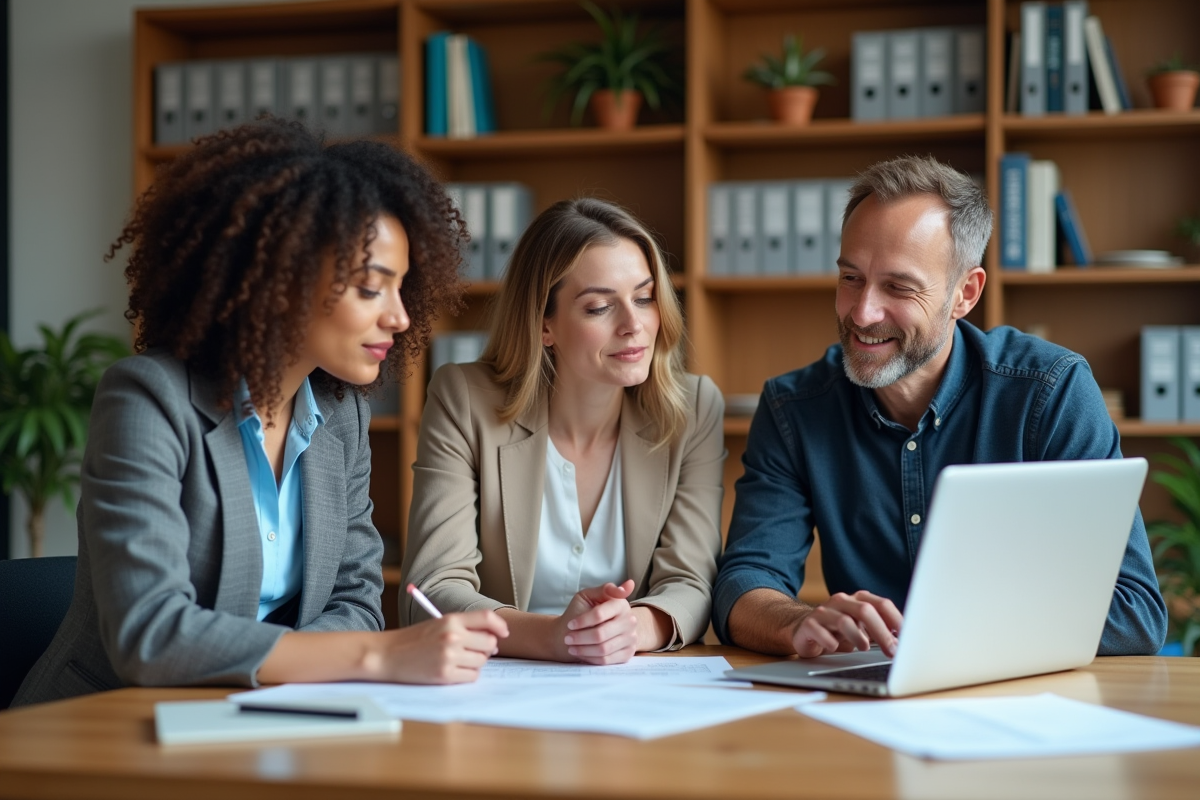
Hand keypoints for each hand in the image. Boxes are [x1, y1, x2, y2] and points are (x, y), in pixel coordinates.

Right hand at [374, 610, 508, 683]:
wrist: (387, 655)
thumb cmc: (413, 640)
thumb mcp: (438, 624)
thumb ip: (463, 627)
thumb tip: (493, 639)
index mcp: (450, 620)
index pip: (487, 618)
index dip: (500, 626)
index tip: (503, 633)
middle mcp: (452, 636)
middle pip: (489, 643)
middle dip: (486, 648)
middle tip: (473, 651)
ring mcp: (449, 656)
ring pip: (481, 661)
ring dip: (475, 663)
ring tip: (457, 660)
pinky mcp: (445, 675)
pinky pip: (472, 677)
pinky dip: (467, 675)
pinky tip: (453, 671)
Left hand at [557, 580, 637, 664]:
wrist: (583, 632)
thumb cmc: (582, 612)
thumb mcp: (588, 596)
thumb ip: (605, 589)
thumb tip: (629, 584)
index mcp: (621, 604)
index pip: (599, 615)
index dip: (582, 621)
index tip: (570, 624)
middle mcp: (630, 621)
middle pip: (601, 634)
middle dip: (580, 637)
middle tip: (568, 638)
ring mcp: (631, 638)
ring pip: (603, 648)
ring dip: (583, 649)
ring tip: (572, 646)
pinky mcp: (628, 654)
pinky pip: (607, 660)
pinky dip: (591, 658)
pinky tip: (582, 653)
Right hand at [790, 591, 902, 658]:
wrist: (805, 629)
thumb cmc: (839, 630)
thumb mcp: (862, 628)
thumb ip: (880, 631)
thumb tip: (902, 644)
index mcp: (858, 599)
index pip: (882, 605)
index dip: (897, 621)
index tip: (908, 637)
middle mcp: (841, 601)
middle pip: (865, 611)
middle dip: (881, 632)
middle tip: (891, 651)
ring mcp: (824, 611)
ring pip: (844, 621)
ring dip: (858, 637)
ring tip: (864, 648)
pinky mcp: (809, 625)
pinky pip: (821, 632)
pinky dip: (831, 643)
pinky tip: (835, 648)